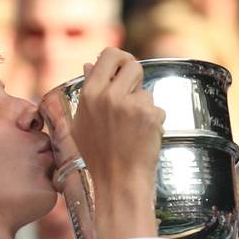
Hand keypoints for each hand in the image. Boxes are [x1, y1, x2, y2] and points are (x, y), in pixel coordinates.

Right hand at [71, 47, 164, 238]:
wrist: (117, 183)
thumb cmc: (97, 157)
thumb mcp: (81, 123)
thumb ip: (87, 91)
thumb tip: (90, 65)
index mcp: (89, 94)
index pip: (109, 54)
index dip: (120, 59)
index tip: (123, 69)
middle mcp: (109, 95)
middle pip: (133, 65)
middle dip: (136, 79)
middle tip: (131, 100)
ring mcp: (130, 105)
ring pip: (146, 91)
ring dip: (143, 106)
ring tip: (131, 130)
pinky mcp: (150, 115)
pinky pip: (156, 108)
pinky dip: (153, 122)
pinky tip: (141, 138)